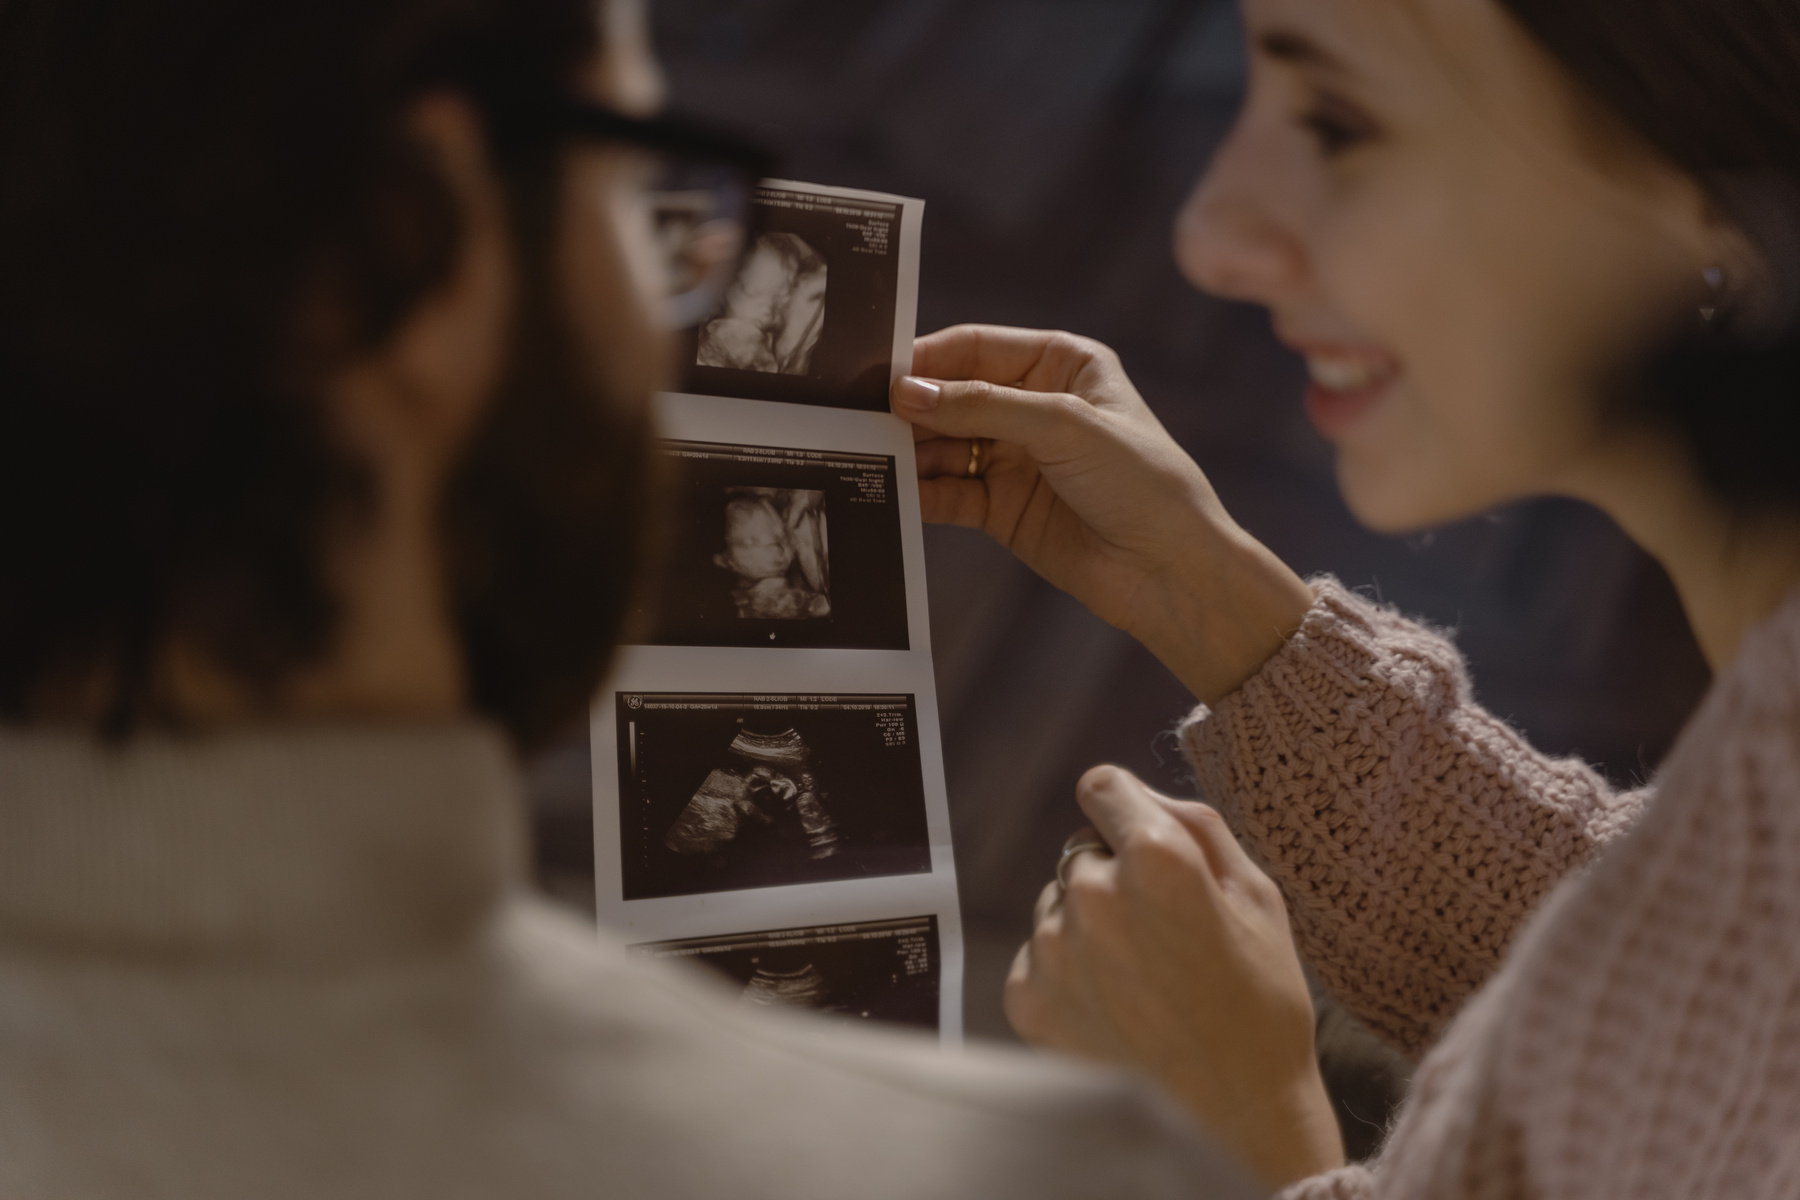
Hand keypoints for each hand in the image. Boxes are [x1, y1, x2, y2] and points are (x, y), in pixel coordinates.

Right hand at [891, 324, 1311, 703]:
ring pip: (944, 445)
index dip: (928, 359)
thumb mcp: (1064, 426)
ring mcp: (1016, 458)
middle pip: (953, 396)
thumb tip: (907, 395)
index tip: (880, 373)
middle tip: (858, 417)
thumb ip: (981, 406)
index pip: (976, 347)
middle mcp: (1035, 406)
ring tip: (865, 455)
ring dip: (909, 452)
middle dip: (911, 408)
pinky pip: (948, 492)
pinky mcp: (1002, 508)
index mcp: (1061, 364)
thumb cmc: (1143, 482)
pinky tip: (891, 491)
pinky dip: (920, 492)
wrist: (1172, 571)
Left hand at [1006, 764, 1344, 1189]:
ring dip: (1088, 927)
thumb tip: (1140, 793)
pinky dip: (1068, 975)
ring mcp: (1052, 947)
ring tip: (1143, 983)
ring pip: (1058, 905)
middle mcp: (1091, 892)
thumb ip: (1195, 825)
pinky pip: (1038, 957)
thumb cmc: (1262, 1005)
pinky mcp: (1026, 997)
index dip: (1125, 808)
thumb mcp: (1258, 896)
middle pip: (1082, 851)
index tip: (1138, 836)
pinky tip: (1116, 1011)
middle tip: (1163, 936)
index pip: (1103, 786)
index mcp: (1155, 857)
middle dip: (1115, 875)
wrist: (1233, 1121)